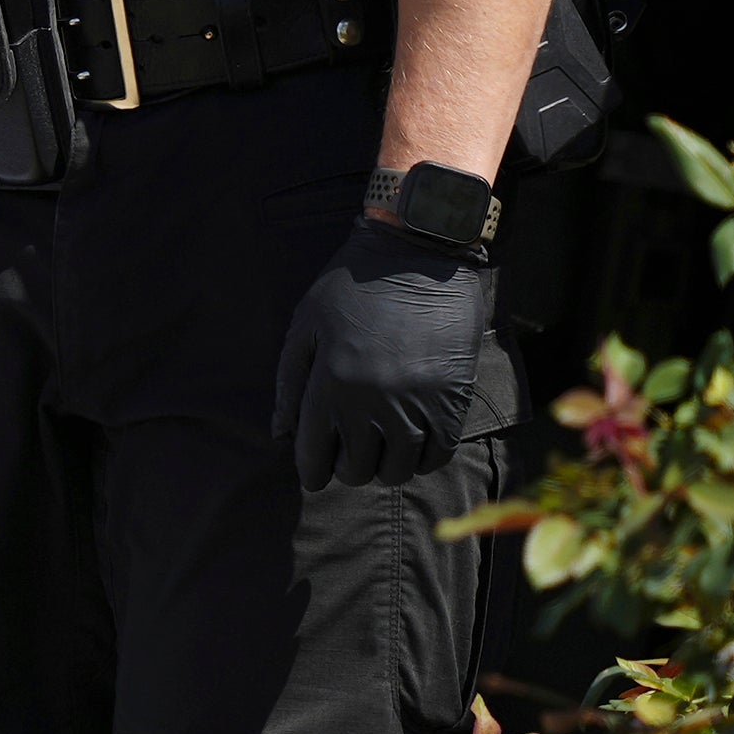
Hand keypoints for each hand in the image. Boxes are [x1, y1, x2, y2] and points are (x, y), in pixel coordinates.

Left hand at [272, 217, 490, 490]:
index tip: (313, 475)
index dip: (310, 472)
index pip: (314, 454)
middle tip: (346, 454)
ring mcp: (416, 406)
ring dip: (383, 467)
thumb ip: (289, 382)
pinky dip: (420, 460)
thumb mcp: (306, 324)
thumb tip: (280, 433)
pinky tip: (410, 445)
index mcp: (330, 383)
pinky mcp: (452, 404)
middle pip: (355, 468)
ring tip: (378, 451)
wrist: (420, 257)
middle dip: (346, 467)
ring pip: (396, 471)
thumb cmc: (352, 287)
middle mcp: (372, 403)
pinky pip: (436, 457)